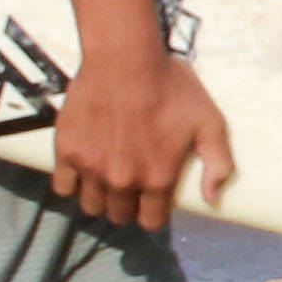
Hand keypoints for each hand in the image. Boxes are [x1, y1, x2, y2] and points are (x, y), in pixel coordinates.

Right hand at [51, 42, 235, 230]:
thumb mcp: (210, 122)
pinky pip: (62, 187)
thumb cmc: (170, 87)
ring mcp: (91, 168)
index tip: (153, 203)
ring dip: (100, 199)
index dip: (153, 215)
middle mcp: (122, 180)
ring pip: (91, 206)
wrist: (125, 59)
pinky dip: (71, 184)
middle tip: (130, 189)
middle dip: (127, 208)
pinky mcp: (67, 152)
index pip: (151, 222)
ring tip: (107, 182)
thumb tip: (212, 199)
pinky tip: (82, 170)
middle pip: (119, 216)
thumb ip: (219, 164)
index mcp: (157, 178)